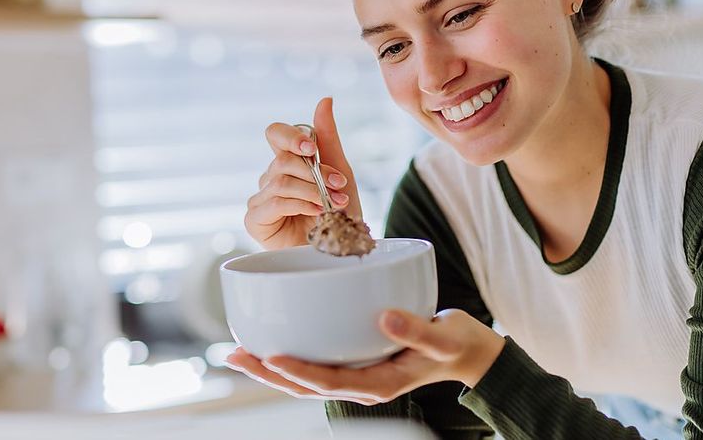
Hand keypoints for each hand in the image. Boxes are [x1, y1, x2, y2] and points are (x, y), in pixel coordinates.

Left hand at [225, 309, 505, 405]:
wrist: (468, 351)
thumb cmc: (457, 344)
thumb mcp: (445, 337)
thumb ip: (417, 330)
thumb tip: (384, 316)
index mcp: (379, 385)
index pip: (330, 382)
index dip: (298, 372)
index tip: (271, 358)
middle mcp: (362, 384)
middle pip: (306, 385)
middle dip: (268, 373)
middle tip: (234, 354)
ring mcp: (357, 375)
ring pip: (305, 378)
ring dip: (271, 367)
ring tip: (238, 351)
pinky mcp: (356, 361)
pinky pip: (317, 363)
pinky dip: (292, 353)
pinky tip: (272, 339)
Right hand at [244, 97, 362, 250]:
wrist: (344, 249)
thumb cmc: (341, 213)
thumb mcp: (339, 171)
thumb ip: (327, 137)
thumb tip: (325, 99)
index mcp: (288, 162)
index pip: (275, 134)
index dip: (291, 136)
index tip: (312, 148)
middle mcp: (270, 178)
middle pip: (281, 159)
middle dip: (315, 172)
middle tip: (338, 187)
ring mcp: (260, 198)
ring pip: (279, 180)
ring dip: (312, 191)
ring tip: (333, 204)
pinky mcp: (255, 220)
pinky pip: (273, 201)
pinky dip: (299, 204)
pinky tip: (315, 213)